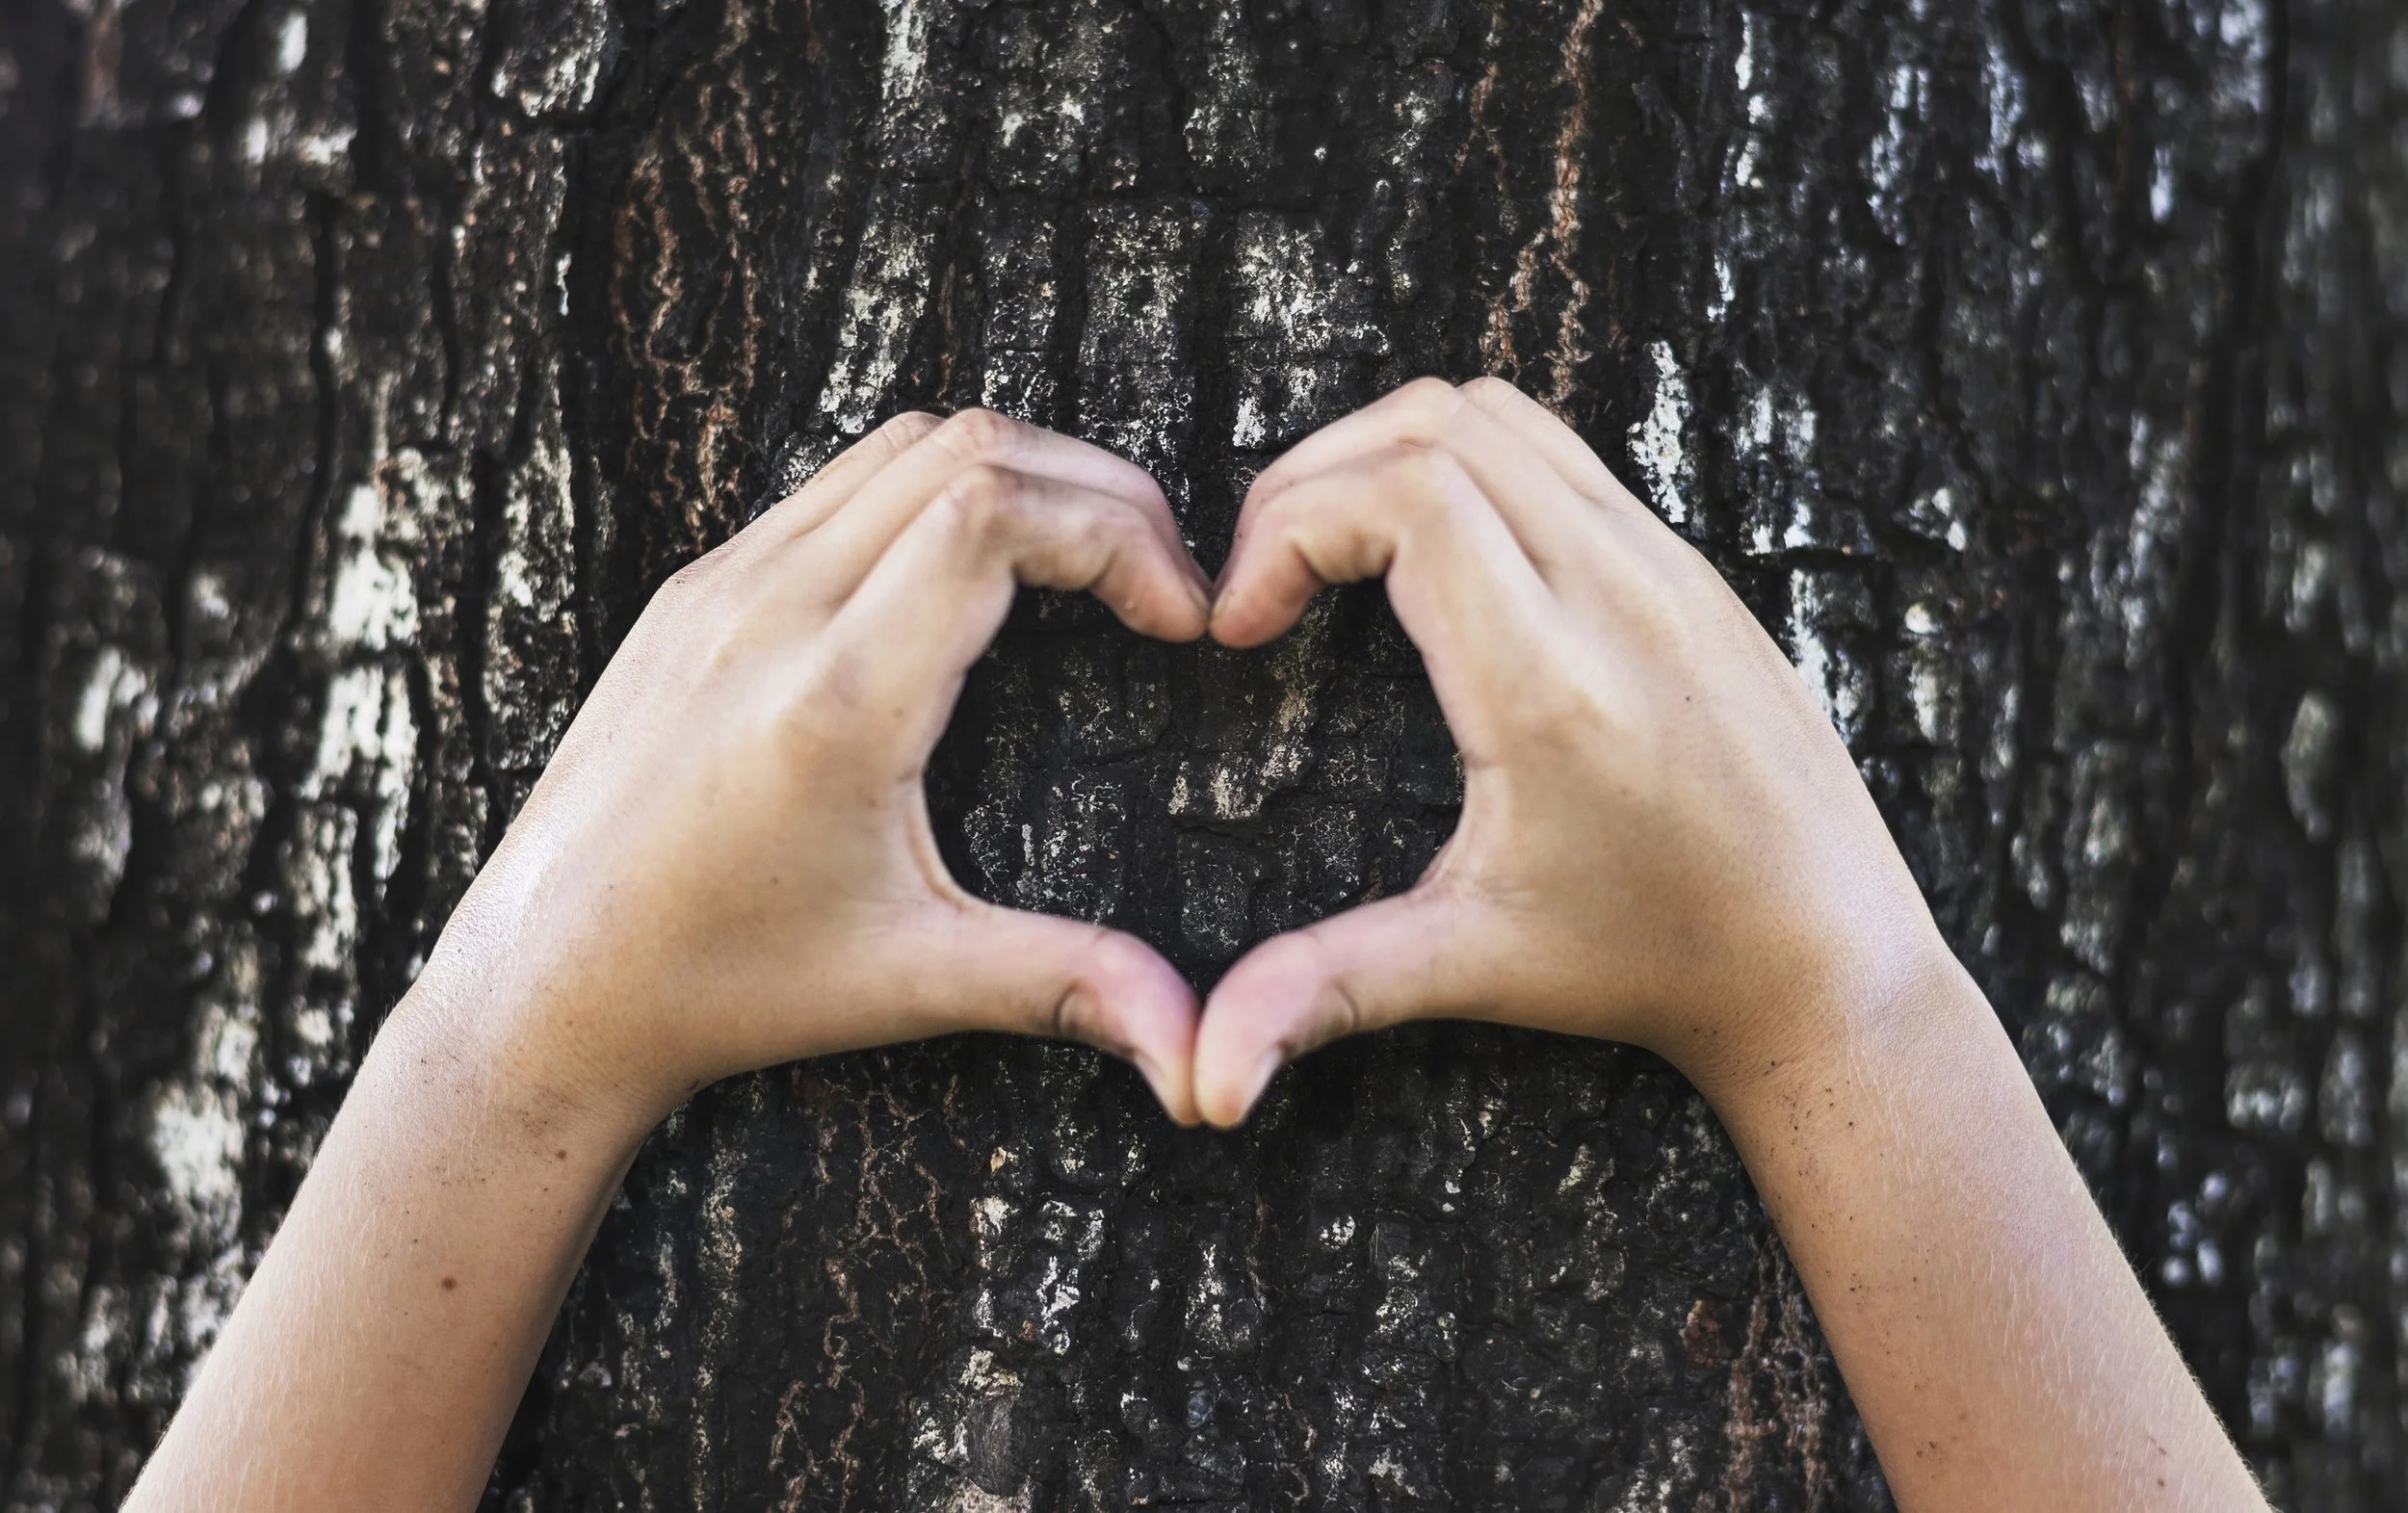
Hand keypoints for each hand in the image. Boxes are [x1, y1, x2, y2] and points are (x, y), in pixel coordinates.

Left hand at [410, 409, 1213, 1128]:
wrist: (541, 985)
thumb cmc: (725, 986)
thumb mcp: (911, 981)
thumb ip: (1067, 985)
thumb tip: (1200, 1056)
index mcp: (835, 699)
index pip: (996, 511)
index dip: (1118, 533)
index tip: (1180, 615)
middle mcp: (772, 612)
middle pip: (967, 448)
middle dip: (1097, 491)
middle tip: (1163, 578)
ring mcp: (721, 587)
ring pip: (898, 446)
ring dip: (1018, 477)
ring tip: (1088, 568)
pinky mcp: (693, 591)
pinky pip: (834, 486)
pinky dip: (934, 492)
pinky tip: (976, 581)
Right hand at [1193, 376, 1947, 1124]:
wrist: (1829, 964)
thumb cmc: (1652, 962)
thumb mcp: (1473, 964)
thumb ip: (1324, 992)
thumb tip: (1201, 1080)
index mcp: (1551, 680)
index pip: (1403, 492)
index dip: (1285, 527)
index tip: (1242, 627)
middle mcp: (1618, 591)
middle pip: (1433, 424)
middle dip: (1311, 478)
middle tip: (1266, 580)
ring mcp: (1669, 564)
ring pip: (1501, 415)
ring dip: (1388, 455)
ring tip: (1333, 558)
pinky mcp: (1693, 569)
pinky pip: (1561, 454)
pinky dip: (1465, 467)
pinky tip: (1433, 571)